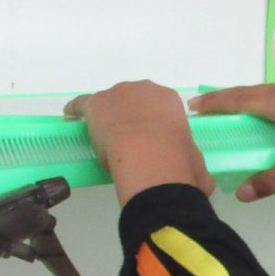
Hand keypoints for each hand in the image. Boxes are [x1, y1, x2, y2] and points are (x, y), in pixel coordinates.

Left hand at [64, 82, 211, 204]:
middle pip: (133, 100)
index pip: (158, 107)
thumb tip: (205, 185)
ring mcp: (118, 94)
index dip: (153, 122)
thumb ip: (194, 169)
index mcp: (169, 101)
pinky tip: (70, 117)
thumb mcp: (193, 164)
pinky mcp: (95, 104)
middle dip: (130, 115)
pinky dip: (76, 110)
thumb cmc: (176, 158)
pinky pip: (83, 104)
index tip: (150, 137)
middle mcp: (144, 90)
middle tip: (127, 138)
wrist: (148, 152)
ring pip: (110, 102)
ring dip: (107, 114)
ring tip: (100, 130)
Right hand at [188, 81, 274, 200]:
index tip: (195, 105)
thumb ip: (270, 179)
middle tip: (205, 106)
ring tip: (230, 108)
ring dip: (247, 98)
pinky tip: (264, 110)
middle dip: (228, 99)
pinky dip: (264, 100)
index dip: (217, 103)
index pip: (242, 99)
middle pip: (252, 91)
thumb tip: (240, 195)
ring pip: (268, 91)